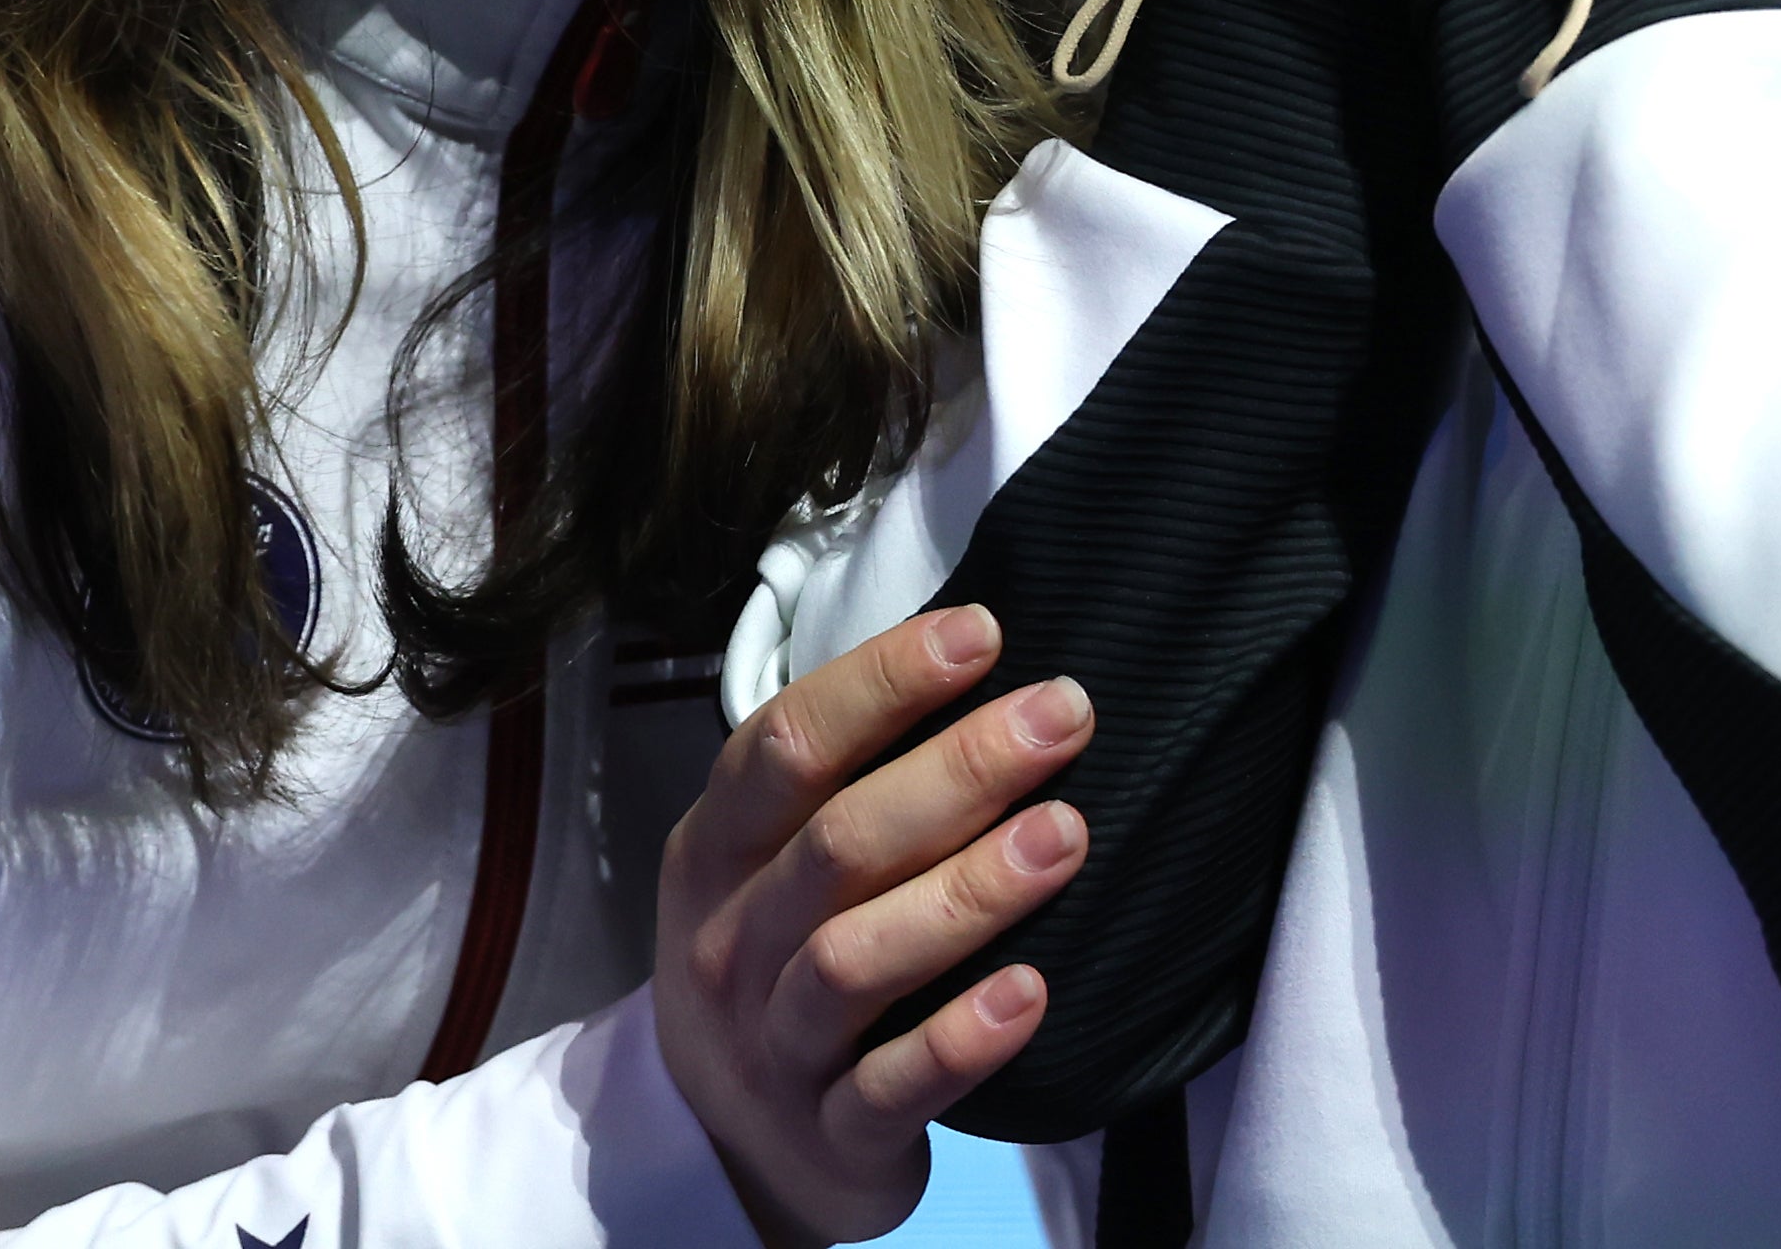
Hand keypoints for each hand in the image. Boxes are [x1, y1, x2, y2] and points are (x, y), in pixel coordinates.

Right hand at [656, 605, 1091, 1246]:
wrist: (736, 1146)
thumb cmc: (778, 959)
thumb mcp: (766, 865)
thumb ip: (841, 782)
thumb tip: (977, 659)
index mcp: (715, 850)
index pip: (784, 746)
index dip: (880, 683)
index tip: (984, 632)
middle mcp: (731, 942)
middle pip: (836, 843)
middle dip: (956, 770)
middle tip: (1063, 717)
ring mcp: (772, 1045)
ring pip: (854, 961)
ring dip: (965, 893)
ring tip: (1065, 835)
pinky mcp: (827, 1137)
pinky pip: (888, 1089)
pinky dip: (959, 1041)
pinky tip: (1031, 991)